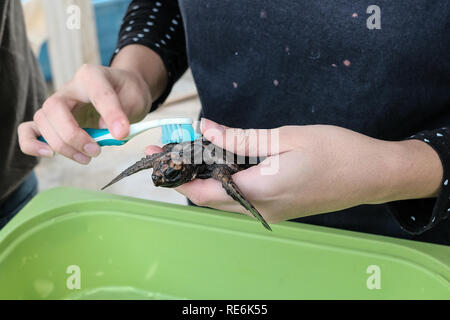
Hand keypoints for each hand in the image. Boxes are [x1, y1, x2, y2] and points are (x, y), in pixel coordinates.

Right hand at [18, 64, 151, 163]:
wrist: (122, 92)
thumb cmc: (127, 94)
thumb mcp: (135, 98)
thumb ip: (124, 111)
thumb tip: (105, 129)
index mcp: (91, 76)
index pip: (97, 93)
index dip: (110, 114)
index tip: (122, 133)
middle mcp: (68, 89)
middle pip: (55, 109)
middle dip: (73, 135)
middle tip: (96, 151)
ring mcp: (56, 104)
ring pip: (42, 122)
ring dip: (62, 145)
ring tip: (87, 158)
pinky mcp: (51, 121)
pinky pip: (28, 130)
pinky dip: (32, 144)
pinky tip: (49, 154)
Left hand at [146, 119, 442, 223]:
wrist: (372, 175)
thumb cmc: (335, 151)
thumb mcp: (286, 137)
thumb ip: (242, 139)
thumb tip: (207, 130)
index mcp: (259, 191)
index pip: (204, 191)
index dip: (178, 175)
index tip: (159, 154)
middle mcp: (260, 209)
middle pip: (209, 199)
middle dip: (185, 177)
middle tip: (170, 150)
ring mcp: (270, 213)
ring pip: (223, 202)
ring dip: (203, 180)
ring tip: (190, 153)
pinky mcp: (279, 209)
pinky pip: (240, 200)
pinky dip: (223, 183)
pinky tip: (222, 163)